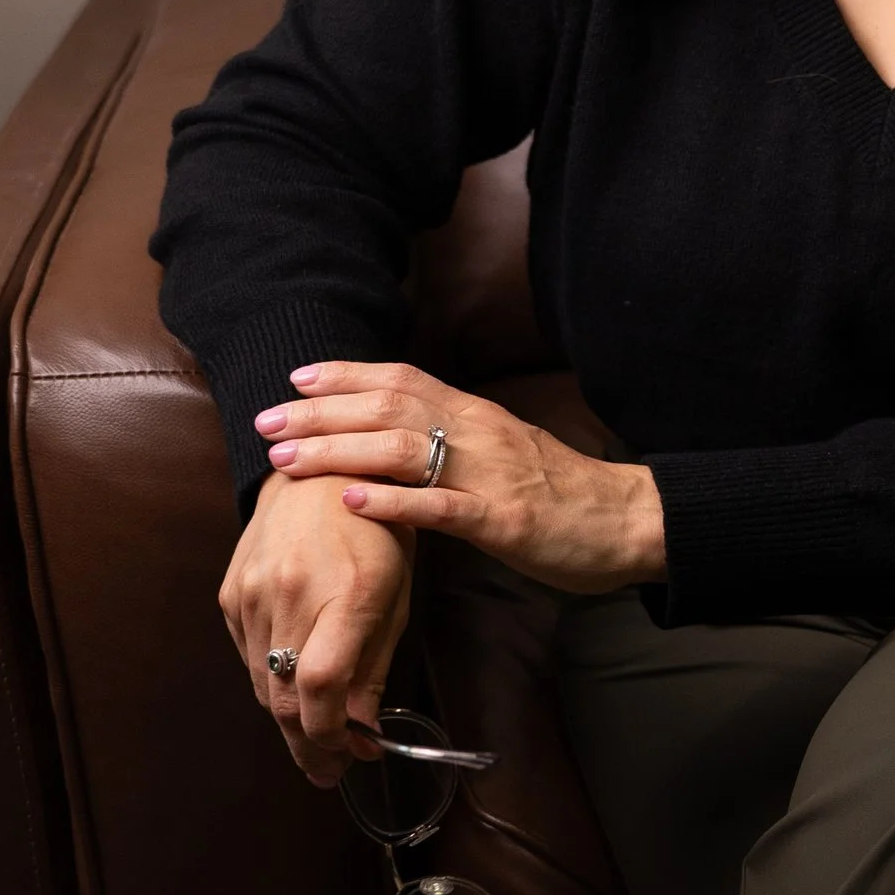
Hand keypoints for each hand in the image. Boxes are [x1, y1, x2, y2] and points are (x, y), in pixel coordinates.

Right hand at [218, 474, 412, 782]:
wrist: (318, 470)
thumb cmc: (373, 531)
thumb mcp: (395, 596)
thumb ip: (374, 667)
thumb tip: (362, 733)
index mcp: (344, 595)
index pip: (322, 688)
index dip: (331, 737)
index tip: (349, 759)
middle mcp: (290, 596)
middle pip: (284, 697)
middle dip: (307, 745)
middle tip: (329, 771)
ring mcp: (252, 594)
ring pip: (261, 683)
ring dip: (288, 717)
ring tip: (316, 738)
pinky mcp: (231, 593)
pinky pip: (248, 656)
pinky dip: (270, 680)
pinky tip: (293, 686)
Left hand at [255, 360, 666, 594]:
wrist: (628, 520)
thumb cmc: (560, 492)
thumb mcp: (502, 448)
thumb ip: (453, 435)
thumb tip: (395, 432)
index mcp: (475, 412)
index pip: (401, 377)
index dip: (345, 374)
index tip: (295, 379)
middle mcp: (478, 431)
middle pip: (388, 406)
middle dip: (320, 414)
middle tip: (267, 424)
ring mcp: (490, 474)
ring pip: (403, 448)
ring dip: (339, 452)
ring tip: (289, 462)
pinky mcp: (504, 519)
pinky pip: (442, 506)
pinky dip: (393, 502)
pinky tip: (353, 503)